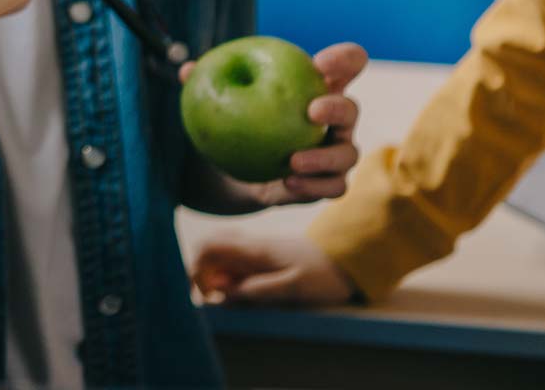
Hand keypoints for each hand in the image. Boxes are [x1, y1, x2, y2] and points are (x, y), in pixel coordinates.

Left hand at [180, 42, 365, 206]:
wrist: (230, 169)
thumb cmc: (233, 120)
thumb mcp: (221, 100)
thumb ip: (208, 82)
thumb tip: (187, 70)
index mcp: (314, 88)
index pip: (346, 65)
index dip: (343, 59)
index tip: (321, 63)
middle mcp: (331, 121)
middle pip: (350, 110)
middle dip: (337, 108)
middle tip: (311, 111)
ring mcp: (332, 153)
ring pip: (347, 155)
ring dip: (324, 158)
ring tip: (292, 161)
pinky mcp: (323, 184)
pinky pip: (332, 187)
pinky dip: (314, 186)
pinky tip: (287, 182)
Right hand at [192, 234, 356, 304]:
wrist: (350, 257)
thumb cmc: (325, 274)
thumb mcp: (294, 287)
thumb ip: (259, 289)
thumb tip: (223, 292)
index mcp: (256, 250)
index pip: (209, 247)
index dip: (195, 268)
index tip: (201, 294)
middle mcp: (252, 245)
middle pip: (209, 248)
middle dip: (199, 272)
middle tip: (208, 300)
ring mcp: (257, 248)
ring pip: (220, 254)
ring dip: (212, 275)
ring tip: (219, 298)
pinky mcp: (263, 255)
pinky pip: (234, 260)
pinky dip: (226, 275)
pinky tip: (234, 291)